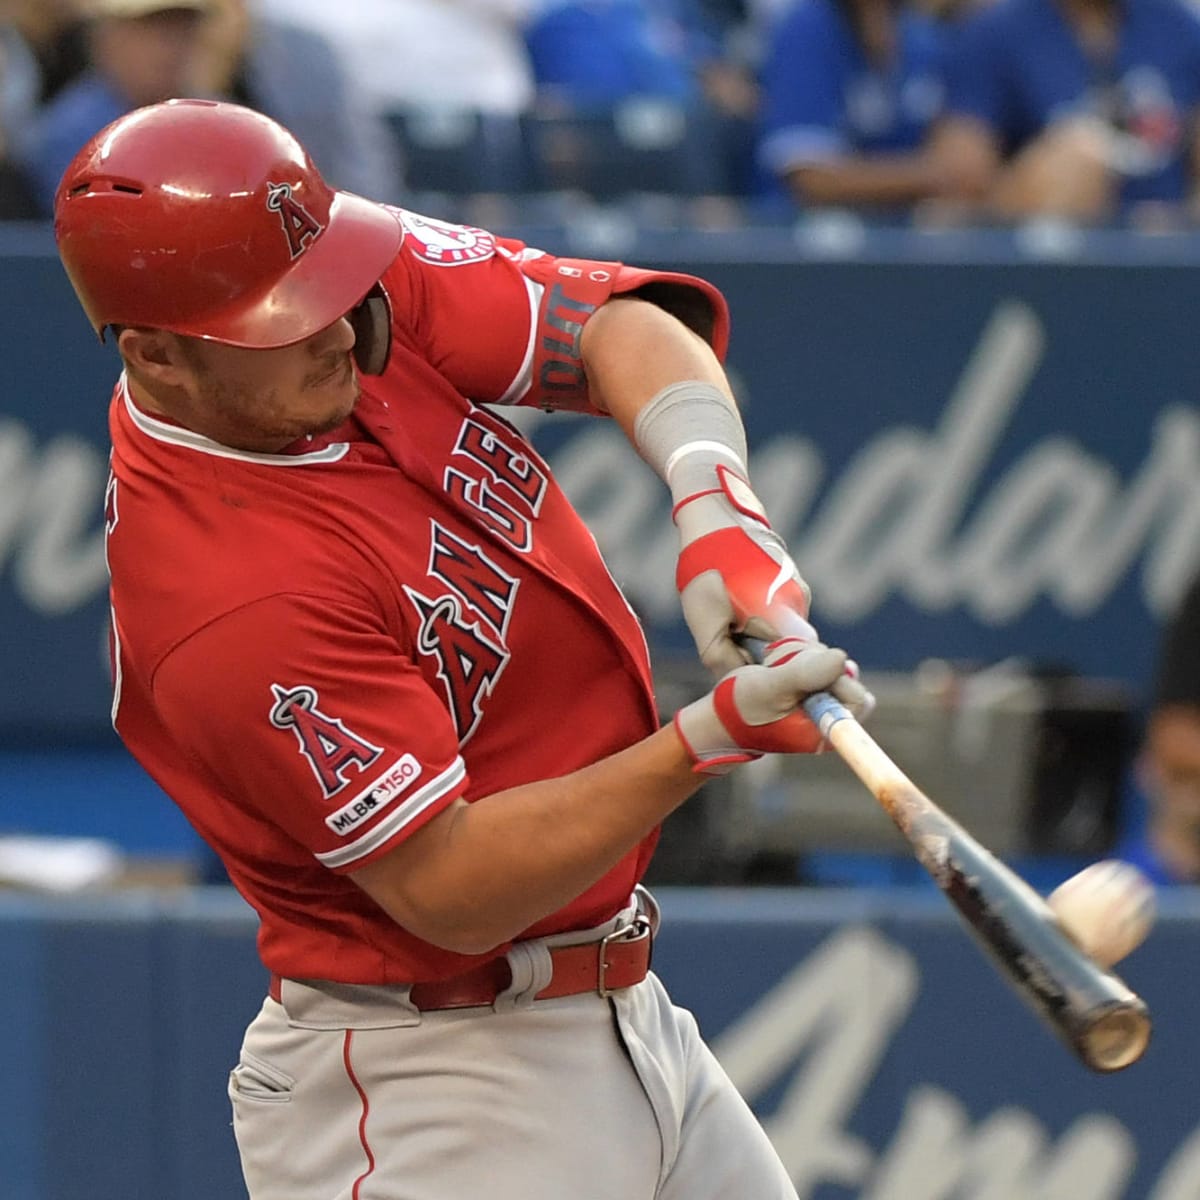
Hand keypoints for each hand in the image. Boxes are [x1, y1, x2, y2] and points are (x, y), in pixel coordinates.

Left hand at [674, 464, 811, 675]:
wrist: (717, 509)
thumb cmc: (707, 564)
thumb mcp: (704, 621)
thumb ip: (722, 659)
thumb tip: (737, 682)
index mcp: (784, 616)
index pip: (800, 669)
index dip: (787, 685)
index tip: (774, 695)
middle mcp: (800, 605)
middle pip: (789, 653)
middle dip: (763, 662)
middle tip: (732, 655)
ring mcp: (797, 591)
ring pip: (781, 633)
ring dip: (757, 638)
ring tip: (727, 620)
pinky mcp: (790, 582)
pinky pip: (778, 615)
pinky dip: (758, 620)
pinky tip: (733, 605)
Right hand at [674, 636, 874, 774]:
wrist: (720, 715)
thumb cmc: (740, 707)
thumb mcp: (768, 688)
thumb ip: (804, 674)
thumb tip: (841, 659)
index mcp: (823, 729)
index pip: (856, 697)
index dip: (833, 678)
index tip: (801, 674)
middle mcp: (827, 715)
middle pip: (843, 673)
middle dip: (810, 661)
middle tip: (776, 668)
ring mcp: (820, 699)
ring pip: (829, 661)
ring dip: (798, 655)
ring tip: (771, 668)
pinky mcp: (811, 686)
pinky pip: (817, 658)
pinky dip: (797, 654)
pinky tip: (775, 664)